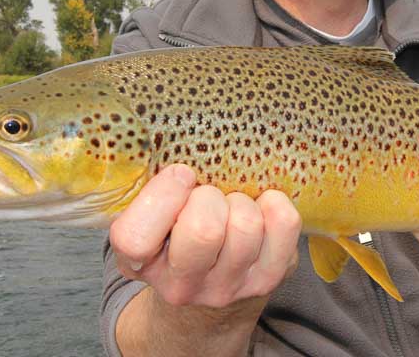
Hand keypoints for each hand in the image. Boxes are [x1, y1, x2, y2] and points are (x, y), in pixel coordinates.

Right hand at [109, 164, 301, 308]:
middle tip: (208, 194)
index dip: (162, 196)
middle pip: (204, 231)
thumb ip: (148, 182)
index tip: (181, 175)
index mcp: (138, 263)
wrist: (209, 275)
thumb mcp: (148, 209)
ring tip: (231, 204)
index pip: (135, 239)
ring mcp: (226, 287)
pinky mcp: (266, 279)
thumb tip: (165, 131)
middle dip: (209, 196)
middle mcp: (180, 285)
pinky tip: (260, 207)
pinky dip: (275, 203)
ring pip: (246, 225)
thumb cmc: (175, 226)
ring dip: (241, 201)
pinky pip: (283, 225)